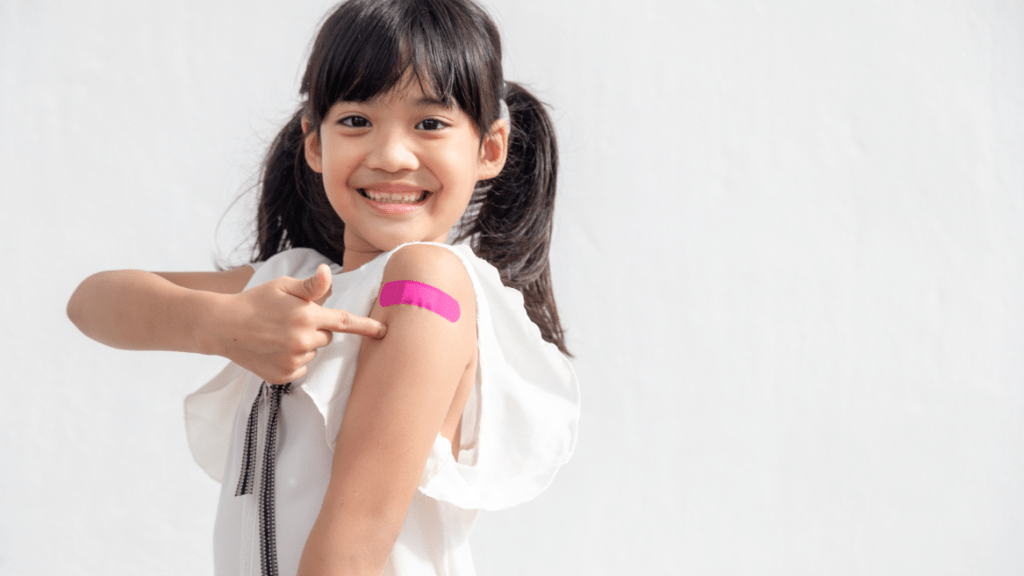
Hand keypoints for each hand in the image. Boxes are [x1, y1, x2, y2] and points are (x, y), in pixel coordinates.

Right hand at [206, 264, 385, 383]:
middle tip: (290, 321)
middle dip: (315, 329)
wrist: (222, 326)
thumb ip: (311, 286)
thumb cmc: (256, 301)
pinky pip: (301, 368)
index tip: (384, 331)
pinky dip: (292, 361)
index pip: (345, 322)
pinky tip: (274, 350)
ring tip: (277, 335)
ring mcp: (293, 361)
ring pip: (313, 353)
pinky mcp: (283, 376)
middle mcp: (303, 341)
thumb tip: (328, 273)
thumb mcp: (283, 286)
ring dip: (303, 345)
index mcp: (307, 316)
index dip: (366, 326)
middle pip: (327, 337)